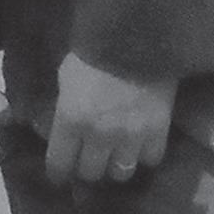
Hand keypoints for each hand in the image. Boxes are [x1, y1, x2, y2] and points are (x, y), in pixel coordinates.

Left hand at [44, 51, 176, 184]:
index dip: (58, 172)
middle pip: (91, 173)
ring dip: (115, 166)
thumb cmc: (92, 54)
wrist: (135, 39)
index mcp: (70, 120)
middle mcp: (99, 136)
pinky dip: (143, 156)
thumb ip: (63, 108)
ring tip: (114, 157)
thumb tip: (56, 127)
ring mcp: (130, 137)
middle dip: (86, 168)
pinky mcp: (158, 133)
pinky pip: (149, 159)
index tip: (59, 174)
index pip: (60, 163)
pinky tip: (138, 146)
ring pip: (121, 172)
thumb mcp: (65, 79)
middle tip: (88, 160)